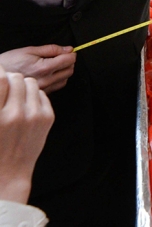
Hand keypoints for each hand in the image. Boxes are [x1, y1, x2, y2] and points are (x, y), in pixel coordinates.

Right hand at [0, 45, 75, 93]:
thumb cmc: (10, 62)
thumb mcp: (29, 50)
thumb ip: (51, 49)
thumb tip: (68, 49)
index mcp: (43, 68)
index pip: (68, 61)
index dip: (71, 54)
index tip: (69, 51)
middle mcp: (45, 80)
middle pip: (69, 70)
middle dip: (68, 62)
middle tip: (60, 56)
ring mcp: (43, 89)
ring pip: (65, 79)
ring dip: (64, 71)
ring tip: (53, 65)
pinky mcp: (41, 94)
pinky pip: (56, 86)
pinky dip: (57, 79)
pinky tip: (49, 74)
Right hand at [0, 64, 53, 202]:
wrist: (8, 173)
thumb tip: (0, 77)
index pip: (1, 78)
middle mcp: (15, 114)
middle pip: (16, 77)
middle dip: (9, 80)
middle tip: (4, 89)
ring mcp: (34, 115)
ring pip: (31, 82)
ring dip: (21, 86)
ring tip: (14, 97)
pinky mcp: (47, 118)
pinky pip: (42, 93)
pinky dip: (32, 96)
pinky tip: (25, 106)